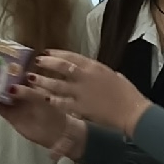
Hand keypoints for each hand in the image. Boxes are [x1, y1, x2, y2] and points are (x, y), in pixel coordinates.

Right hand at [0, 81, 87, 159]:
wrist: (55, 133)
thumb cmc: (52, 113)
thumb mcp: (41, 100)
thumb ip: (28, 93)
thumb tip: (11, 87)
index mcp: (31, 85)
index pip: (18, 74)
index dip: (9, 68)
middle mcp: (22, 93)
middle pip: (6, 83)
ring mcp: (15, 104)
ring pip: (0, 95)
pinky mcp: (10, 115)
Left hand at [29, 51, 151, 135]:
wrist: (132, 111)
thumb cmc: (128, 93)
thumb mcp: (113, 76)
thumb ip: (100, 72)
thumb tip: (93, 71)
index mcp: (95, 67)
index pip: (71, 56)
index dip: (57, 54)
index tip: (46, 51)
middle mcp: (86, 77)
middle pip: (61, 67)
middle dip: (46, 64)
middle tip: (36, 62)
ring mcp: (81, 92)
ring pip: (56, 85)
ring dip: (42, 81)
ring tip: (31, 79)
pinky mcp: (80, 107)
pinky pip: (61, 103)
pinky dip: (52, 100)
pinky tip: (44, 98)